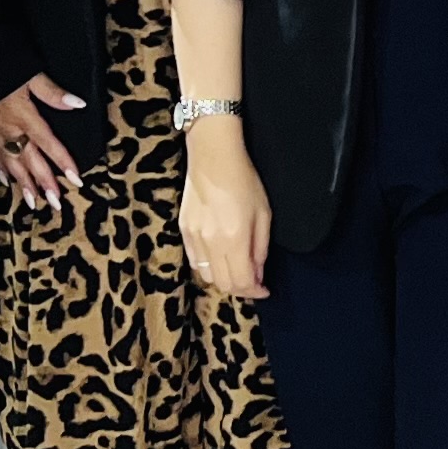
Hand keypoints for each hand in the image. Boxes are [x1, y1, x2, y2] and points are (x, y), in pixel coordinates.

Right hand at [0, 72, 90, 211]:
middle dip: (44, 183)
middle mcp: (10, 131)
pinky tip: (8, 182)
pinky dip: (2, 171)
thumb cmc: (6, 69)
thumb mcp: (33, 77)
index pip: (48, 144)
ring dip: (24, 184)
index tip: (76, 179)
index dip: (63, 162)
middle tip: (56, 203)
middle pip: (30, 161)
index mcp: (25, 117)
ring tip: (34, 202)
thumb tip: (77, 104)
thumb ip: (54, 93)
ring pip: (11, 165)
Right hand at [180, 126, 271, 301]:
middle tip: (253, 283)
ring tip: (237, 271)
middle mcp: (211, 243)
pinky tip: (219, 259)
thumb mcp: (263, 214)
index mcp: (234, 239)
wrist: (213, 156)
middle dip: (241, 289)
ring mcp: (194, 238)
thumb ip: (260, 248)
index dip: (255, 291)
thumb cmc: (244, 180)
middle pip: (223, 284)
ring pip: (207, 276)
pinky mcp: (183, 230)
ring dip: (224, 280)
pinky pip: (195, 261)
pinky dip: (208, 267)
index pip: (242, 282)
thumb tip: (258, 274)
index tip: (264, 290)